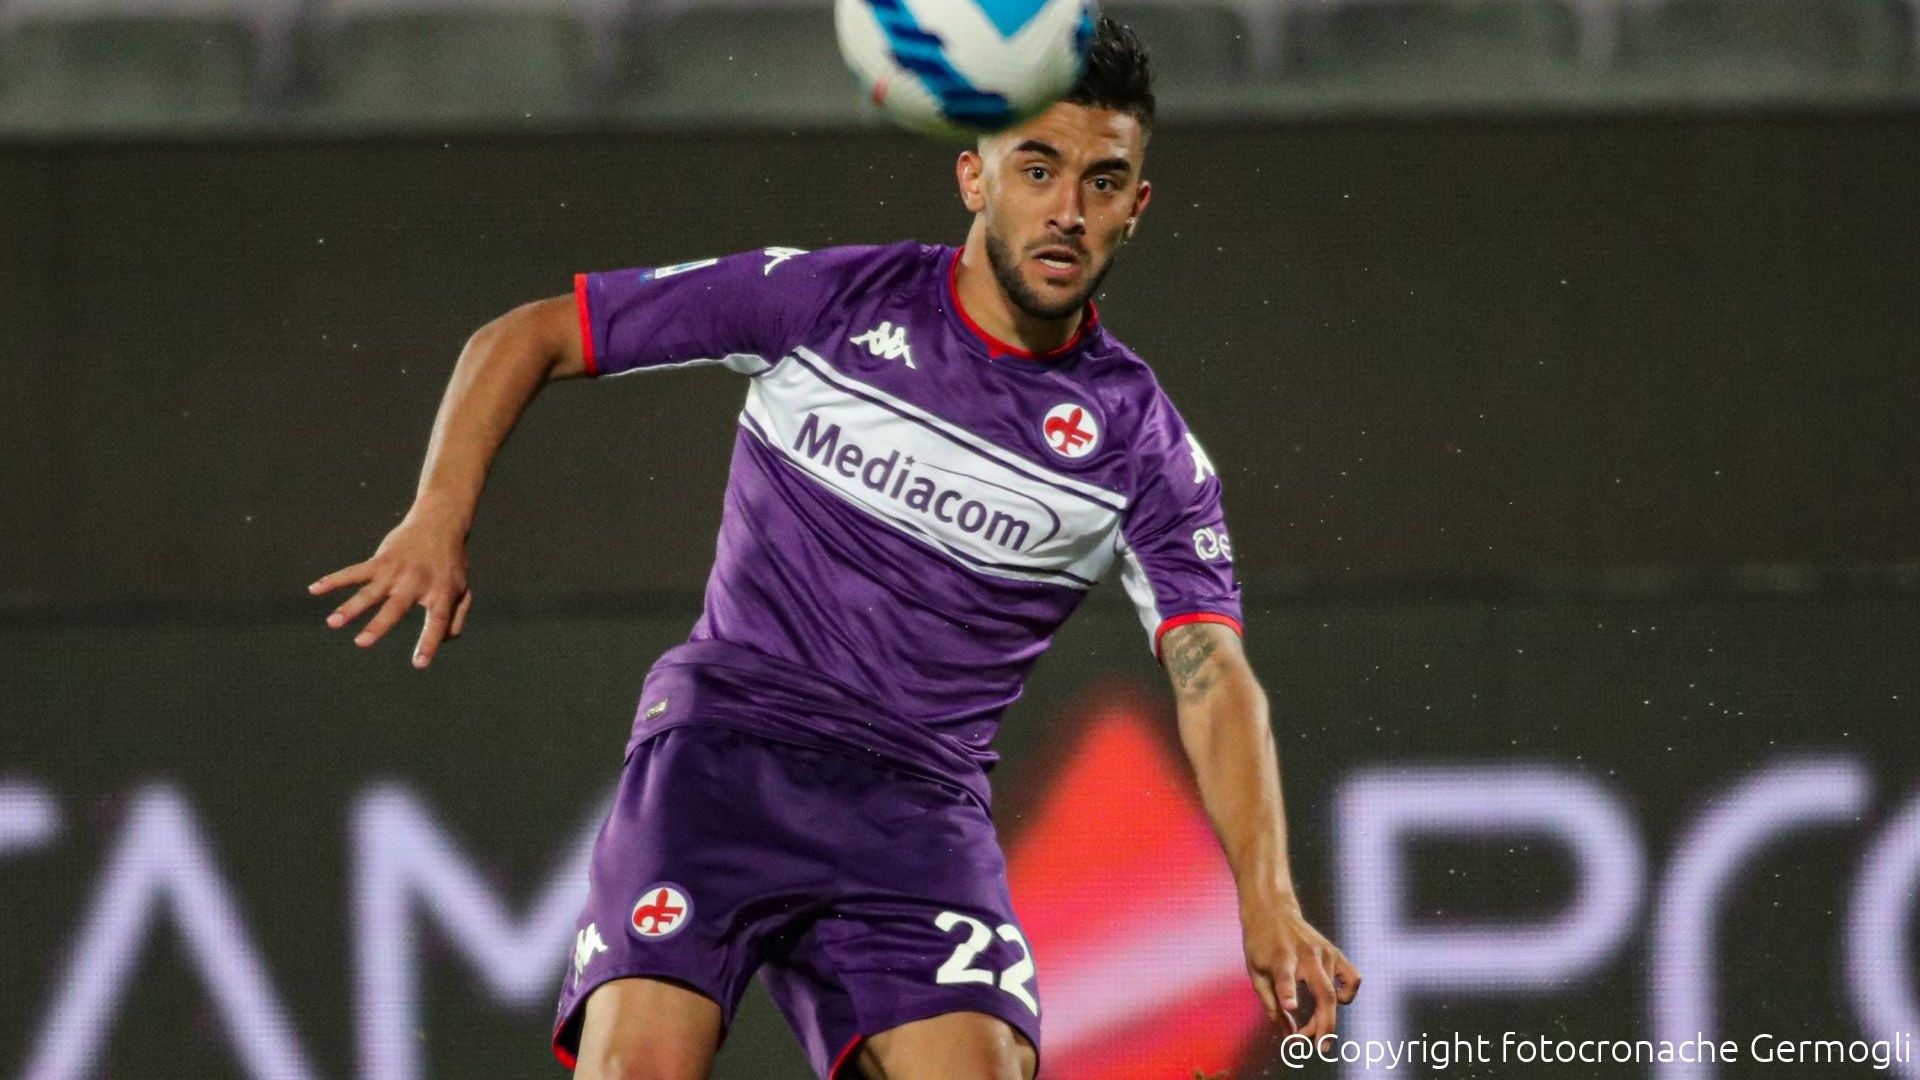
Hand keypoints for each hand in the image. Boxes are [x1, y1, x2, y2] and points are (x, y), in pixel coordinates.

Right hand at [309, 508, 471, 668]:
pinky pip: (354, 572)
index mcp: (442, 593)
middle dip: (378, 625)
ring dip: (350, 607)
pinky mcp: (381, 561)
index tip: (418, 663)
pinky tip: (315, 589)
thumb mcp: (463, 590)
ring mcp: (396, 571)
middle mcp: (417, 583)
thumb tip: (440, 643)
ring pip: (370, 592)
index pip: (437, 622)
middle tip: (361, 643)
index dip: (429, 642)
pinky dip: (334, 580)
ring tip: (333, 623)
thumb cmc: (451, 563)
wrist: (439, 523)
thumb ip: (455, 620)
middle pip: (396, 607)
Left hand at [1240, 887, 1360, 1041]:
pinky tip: (1334, 1001)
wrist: (1272, 909)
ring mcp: (1324, 953)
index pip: (1285, 976)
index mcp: (1280, 957)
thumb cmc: (1260, 944)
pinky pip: (1353, 979)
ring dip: (1324, 1019)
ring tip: (1309, 1029)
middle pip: (1323, 994)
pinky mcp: (1335, 953)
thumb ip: (1270, 1005)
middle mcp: (1305, 954)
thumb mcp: (1255, 972)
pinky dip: (1348, 995)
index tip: (1290, 1007)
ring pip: (1334, 995)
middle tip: (1319, 1048)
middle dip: (1324, 1024)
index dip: (1288, 992)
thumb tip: (1288, 1035)